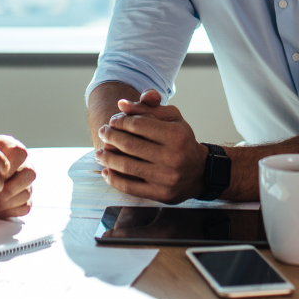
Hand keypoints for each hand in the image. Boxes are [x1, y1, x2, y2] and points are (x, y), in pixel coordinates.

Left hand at [0, 135, 35, 218]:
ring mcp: (25, 181)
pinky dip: (7, 211)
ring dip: (3, 204)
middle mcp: (23, 163)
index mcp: (11, 147)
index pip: (19, 154)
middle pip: (28, 174)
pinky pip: (23, 207)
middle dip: (7, 191)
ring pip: (25, 193)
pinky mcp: (25, 198)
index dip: (7, 168)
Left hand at [95, 89, 209, 202]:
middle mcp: (172, 157)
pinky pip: (130, 187)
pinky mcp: (160, 194)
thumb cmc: (182, 140)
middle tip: (102, 133)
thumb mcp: (172, 118)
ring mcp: (166, 178)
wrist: (200, 172)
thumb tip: (121, 104)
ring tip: (99, 153)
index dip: (120, 121)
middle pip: (129, 145)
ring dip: (107, 158)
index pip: (138, 124)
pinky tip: (106, 171)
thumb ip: (148, 108)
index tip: (113, 121)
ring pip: (127, 166)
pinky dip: (114, 179)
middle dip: (110, 137)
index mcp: (176, 135)